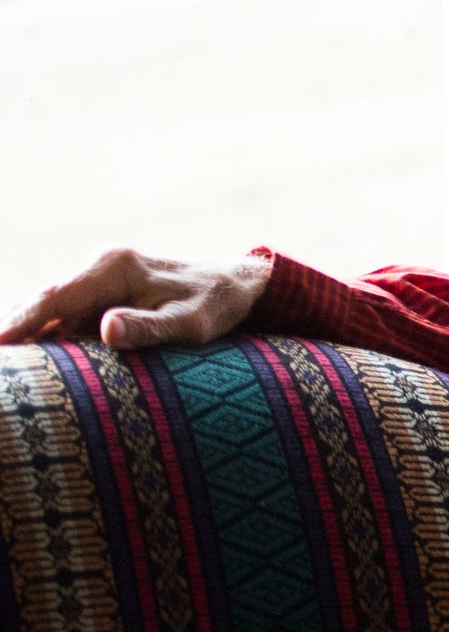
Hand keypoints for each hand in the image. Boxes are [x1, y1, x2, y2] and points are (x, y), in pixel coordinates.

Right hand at [1, 248, 271, 351]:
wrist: (241, 283)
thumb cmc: (219, 305)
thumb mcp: (192, 322)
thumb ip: (150, 326)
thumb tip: (106, 329)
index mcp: (115, 267)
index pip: (55, 298)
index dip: (21, 321)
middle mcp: (103, 265)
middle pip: (45, 301)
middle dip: (14, 327)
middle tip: (1, 365)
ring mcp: (103, 276)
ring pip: (54, 307)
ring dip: (29, 330)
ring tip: (11, 366)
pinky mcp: (108, 290)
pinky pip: (70, 312)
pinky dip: (49, 331)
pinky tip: (34, 354)